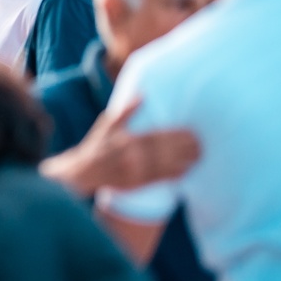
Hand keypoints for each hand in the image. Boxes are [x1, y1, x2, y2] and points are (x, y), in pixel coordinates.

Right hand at [40, 98, 199, 196]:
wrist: (80, 175)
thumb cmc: (95, 147)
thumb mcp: (106, 126)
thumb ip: (124, 113)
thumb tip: (142, 95)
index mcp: (124, 141)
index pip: (154, 137)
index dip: (174, 136)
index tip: (191, 132)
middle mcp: (129, 157)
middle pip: (162, 152)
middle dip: (182, 149)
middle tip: (201, 144)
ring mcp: (132, 173)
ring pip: (162, 167)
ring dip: (182, 162)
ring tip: (199, 157)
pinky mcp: (134, 185)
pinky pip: (156, 181)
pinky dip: (172, 176)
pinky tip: (185, 172)